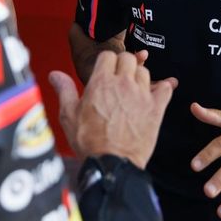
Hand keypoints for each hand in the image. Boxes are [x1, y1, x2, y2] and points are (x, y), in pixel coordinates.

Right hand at [48, 51, 176, 169]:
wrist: (112, 165)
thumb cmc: (89, 142)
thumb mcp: (69, 115)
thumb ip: (64, 90)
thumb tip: (55, 74)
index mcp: (101, 82)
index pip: (108, 55)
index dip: (106, 62)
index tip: (105, 72)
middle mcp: (123, 84)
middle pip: (128, 58)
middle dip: (123, 65)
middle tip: (118, 80)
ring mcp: (141, 95)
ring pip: (145, 72)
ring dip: (138, 78)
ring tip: (132, 91)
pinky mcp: (156, 108)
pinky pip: (165, 88)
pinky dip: (162, 89)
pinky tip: (153, 96)